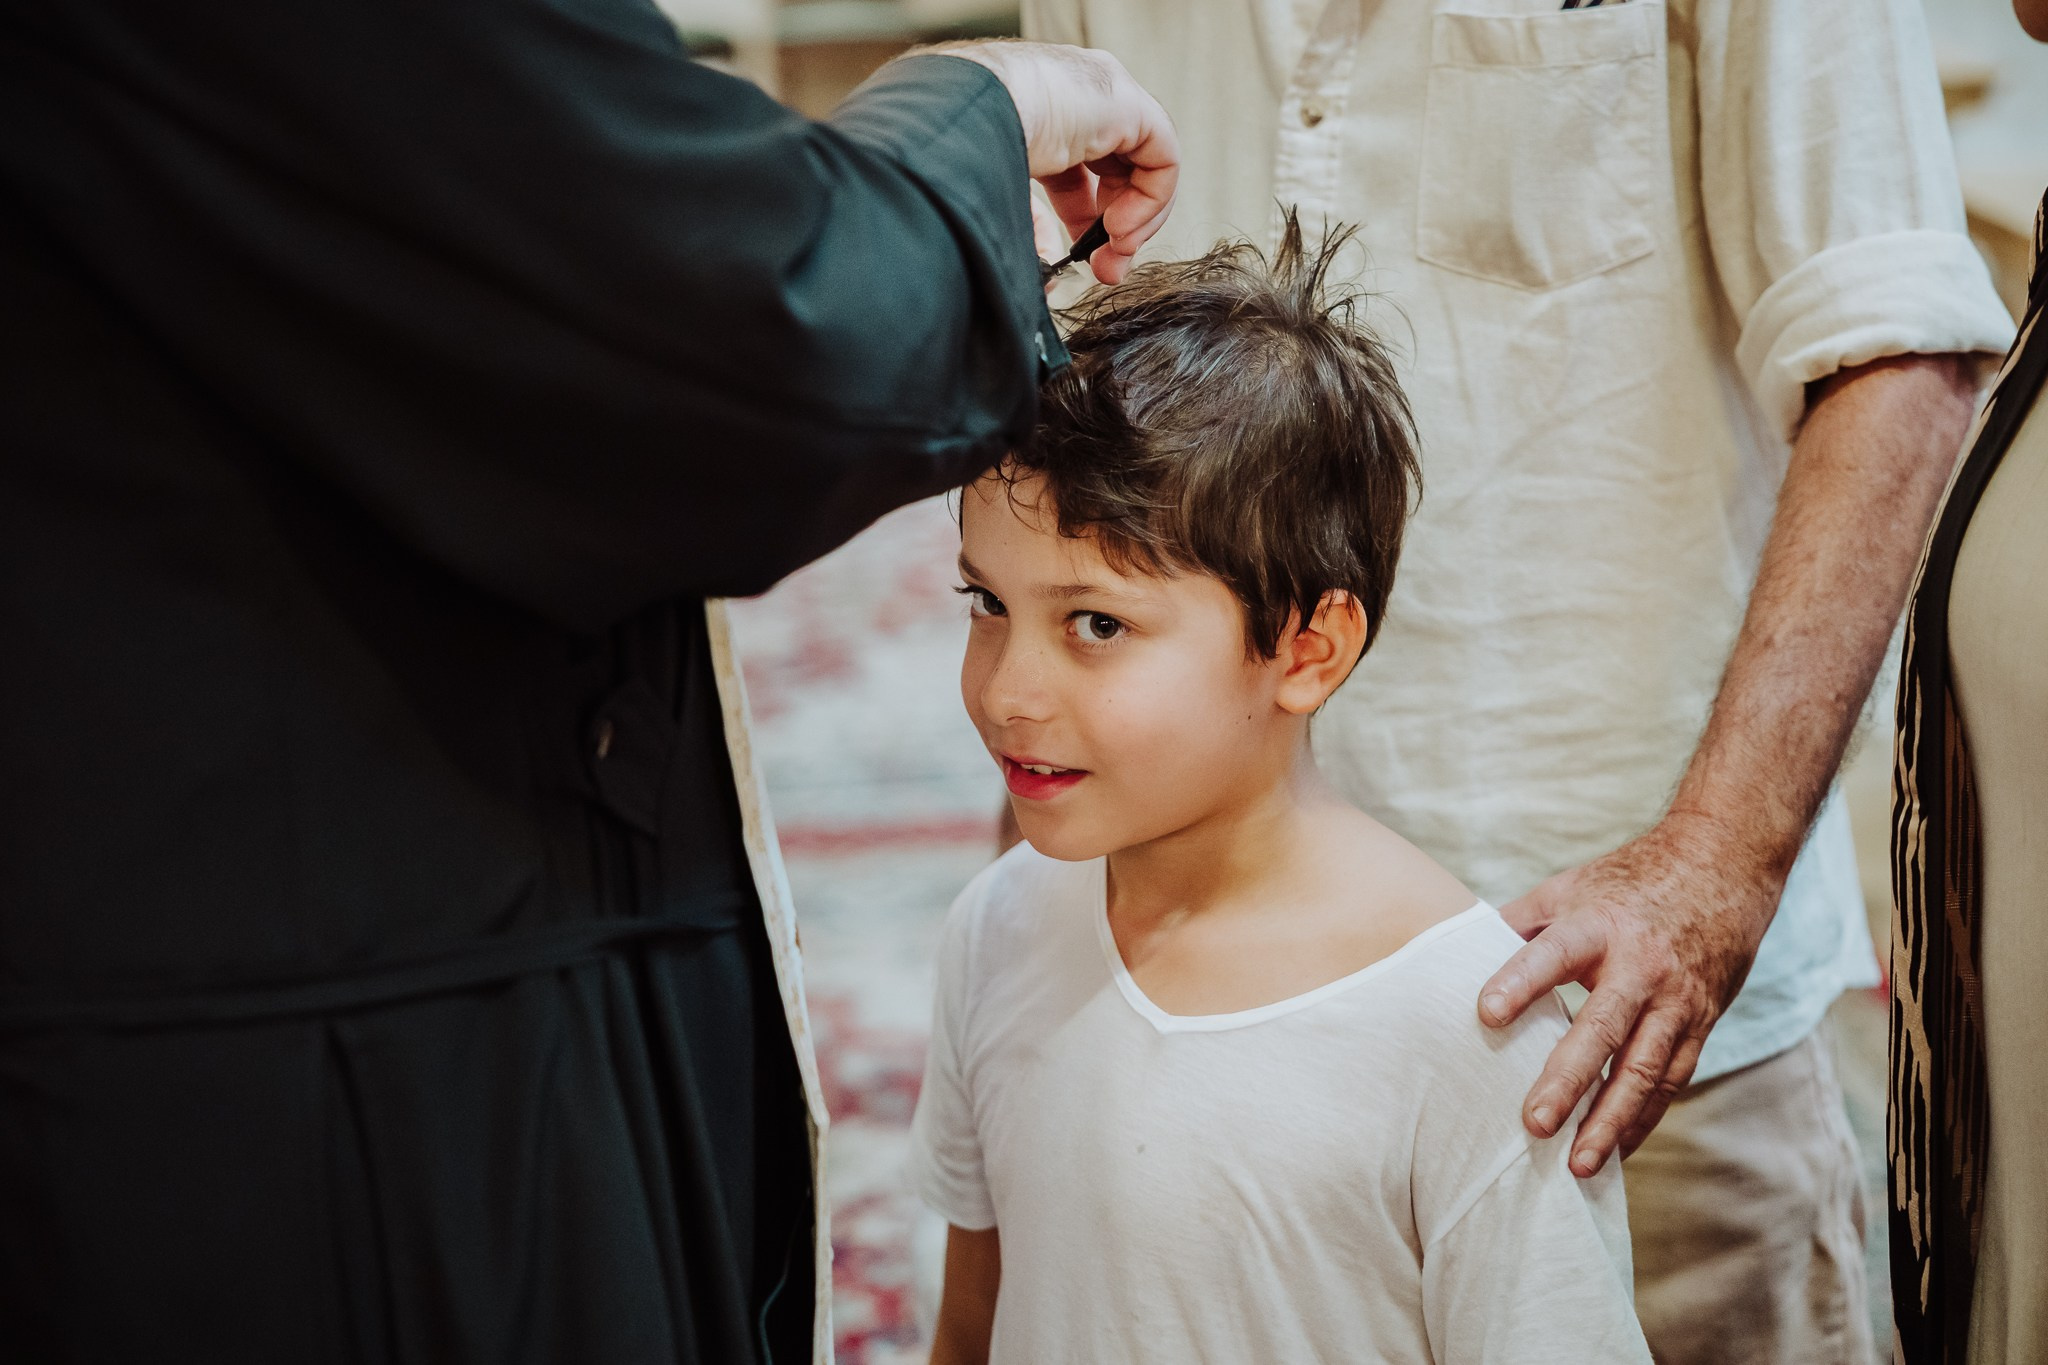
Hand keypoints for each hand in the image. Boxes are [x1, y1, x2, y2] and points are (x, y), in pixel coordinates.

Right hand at [932, 41, 1177, 282]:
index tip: (1078, 261)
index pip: (1078, 172)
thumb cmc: (959, 153)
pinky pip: (1162, 157)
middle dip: (1117, 228)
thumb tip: (1048, 263)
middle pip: (1116, 172)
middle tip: (1106, 270)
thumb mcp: (998, 199)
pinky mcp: (1127, 103)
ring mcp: (1104, 96)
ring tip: (1114, 252)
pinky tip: (1120, 229)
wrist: (961, 116)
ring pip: (1145, 165)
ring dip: (1137, 220)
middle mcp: (1078, 102)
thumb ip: (1027, 228)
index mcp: (1042, 116)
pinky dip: (1151, 199)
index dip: (1085, 221)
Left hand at [1477, 814, 1784, 1176]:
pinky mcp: (1701, 1024)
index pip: (1554, 953)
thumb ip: (1517, 924)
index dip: (1520, 982)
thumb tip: (1455, 952)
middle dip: (1569, 1079)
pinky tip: (1616, 1151)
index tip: (1485, 1015)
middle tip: (1534, 1124)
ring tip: (1577, 1164)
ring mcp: (1676, 1000)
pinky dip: (1643, 1119)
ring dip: (1611, 1120)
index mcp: (1598, 924)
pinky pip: (1671, 1080)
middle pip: (1604, 1027)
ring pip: (1645, 1068)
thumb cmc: (1627, 884)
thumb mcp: (1568, 888)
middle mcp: (1641, 965)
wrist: (1722, 870)